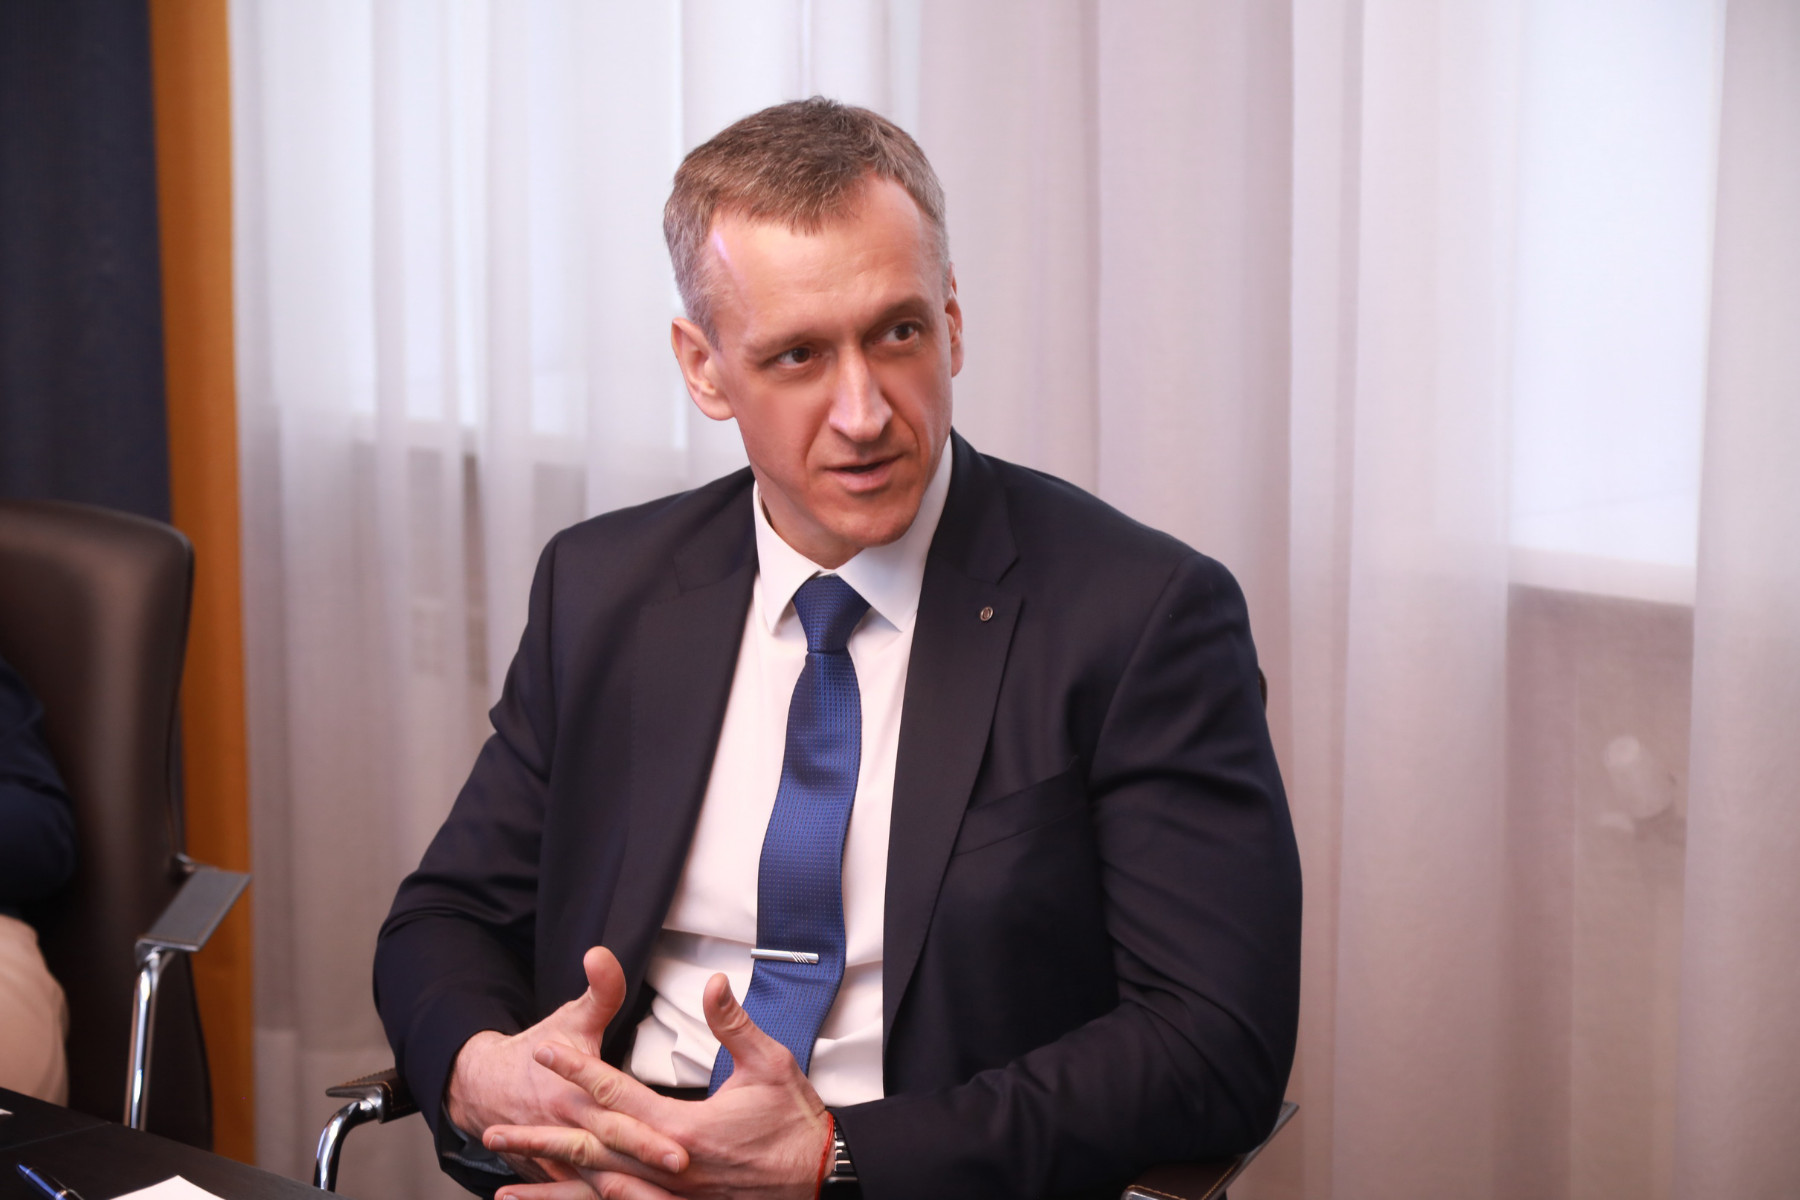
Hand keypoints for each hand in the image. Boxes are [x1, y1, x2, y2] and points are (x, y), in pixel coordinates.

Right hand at [445, 947, 688, 1186]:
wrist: (482, 1087)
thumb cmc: (536, 1049)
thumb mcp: (571, 1018)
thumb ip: (599, 991)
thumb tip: (601, 954)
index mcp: (574, 1099)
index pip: (618, 1122)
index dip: (648, 1138)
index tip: (684, 1150)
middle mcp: (567, 1134)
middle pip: (614, 1160)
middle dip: (648, 1172)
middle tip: (685, 1175)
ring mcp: (559, 1160)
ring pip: (599, 1186)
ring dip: (630, 1197)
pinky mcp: (557, 1175)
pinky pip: (583, 1196)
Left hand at [483, 973, 831, 1199]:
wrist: (823, 1179)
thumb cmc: (796, 1123)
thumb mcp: (771, 1064)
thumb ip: (735, 1024)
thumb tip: (715, 983)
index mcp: (684, 1129)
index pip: (617, 1095)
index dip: (578, 1071)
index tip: (545, 1052)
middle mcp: (668, 1170)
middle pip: (589, 1152)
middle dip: (539, 1140)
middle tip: (492, 1131)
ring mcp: (672, 1199)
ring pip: (597, 1193)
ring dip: (550, 1189)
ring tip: (504, 1188)